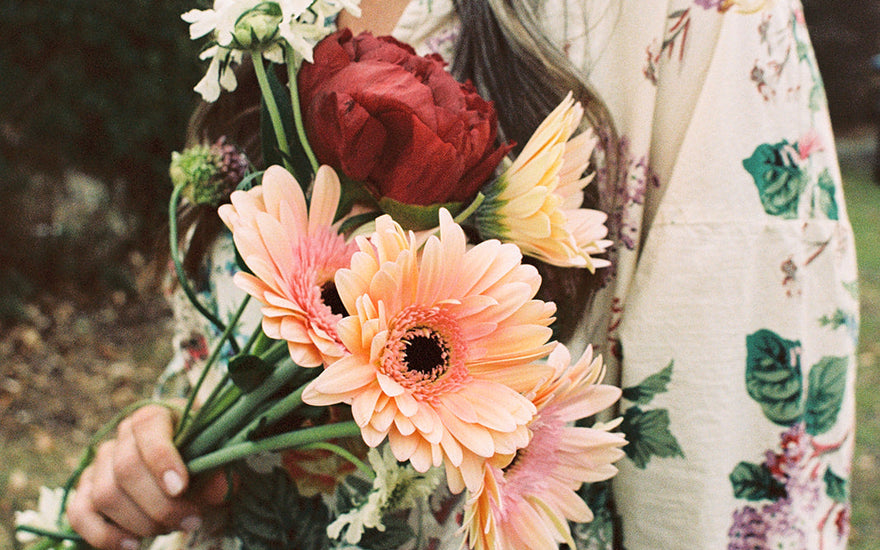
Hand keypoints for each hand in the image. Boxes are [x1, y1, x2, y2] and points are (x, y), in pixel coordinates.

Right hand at [67, 405, 228, 549]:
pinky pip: (79, 514)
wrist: (187, 467)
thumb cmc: (202, 458)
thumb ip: (220, 472)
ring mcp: (100, 463)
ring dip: (140, 522)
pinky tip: (133, 545)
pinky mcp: (86, 491)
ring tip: (170, 529)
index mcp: (155, 416)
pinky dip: (104, 535)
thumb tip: (223, 488)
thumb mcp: (217, 459)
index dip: (161, 459)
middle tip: (191, 521)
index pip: (148, 427)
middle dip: (159, 504)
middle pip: (126, 469)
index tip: (180, 488)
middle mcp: (122, 436)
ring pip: (105, 495)